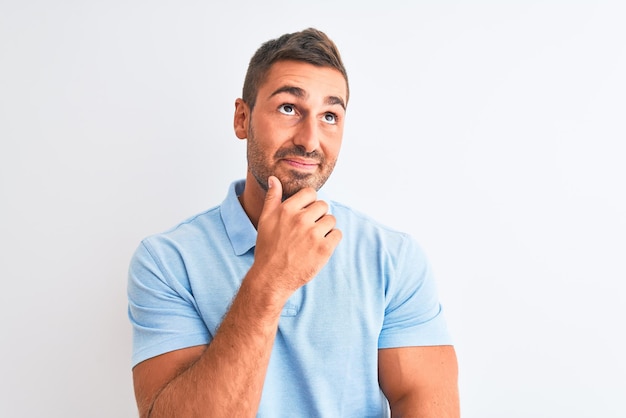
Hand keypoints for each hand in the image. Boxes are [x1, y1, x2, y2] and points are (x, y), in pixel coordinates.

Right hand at [252, 176, 341, 297]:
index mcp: (287, 210)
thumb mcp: (265, 220)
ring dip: (325, 228)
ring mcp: (313, 234)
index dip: (310, 202)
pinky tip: (319, 247)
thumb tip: (274, 179)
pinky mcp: (324, 249)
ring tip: (313, 239)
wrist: (272, 278)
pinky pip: (337, 234)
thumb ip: (272, 198)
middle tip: (308, 229)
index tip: (305, 213)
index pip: (311, 193)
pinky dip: (331, 240)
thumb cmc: (268, 249)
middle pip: (323, 205)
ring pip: (331, 220)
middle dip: (318, 216)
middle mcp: (301, 220)